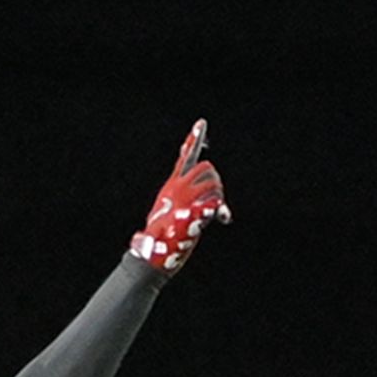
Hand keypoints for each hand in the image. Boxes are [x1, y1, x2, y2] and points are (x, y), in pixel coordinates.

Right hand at [129, 120, 227, 272]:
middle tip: (216, 199)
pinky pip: (214, 203)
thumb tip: (177, 223)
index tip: (201, 123)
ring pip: (213, 183)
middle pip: (205, 168)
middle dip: (215, 179)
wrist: (151, 254)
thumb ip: (184, 210)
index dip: (193, 140)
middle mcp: (178, 188)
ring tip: (218, 212)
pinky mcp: (192, 214)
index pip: (185, 158)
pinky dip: (222, 210)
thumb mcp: (168, 219)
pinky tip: (224, 218)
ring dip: (220, 195)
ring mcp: (186, 199)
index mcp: (172, 186)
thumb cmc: (158, 240)